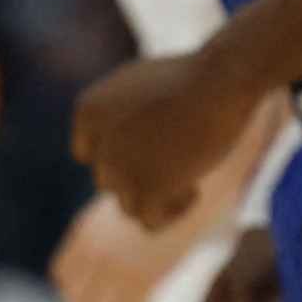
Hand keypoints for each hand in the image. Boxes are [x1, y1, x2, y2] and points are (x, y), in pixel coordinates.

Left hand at [72, 45, 261, 229]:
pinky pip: (149, 222)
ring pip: (127, 203)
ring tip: (188, 179)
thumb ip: (122, 115)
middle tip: (176, 163)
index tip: (146, 153)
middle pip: (110, 180)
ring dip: (158, 197)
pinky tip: (194, 190)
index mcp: (89, 110)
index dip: (114, 158)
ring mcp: (121, 167)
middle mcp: (98, 140)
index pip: (85, 153)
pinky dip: (171, 213)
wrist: (216, 82)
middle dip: (141, 176)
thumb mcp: (143, 85)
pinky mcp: (148, 188)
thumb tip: (122, 150)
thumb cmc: (189, 79)